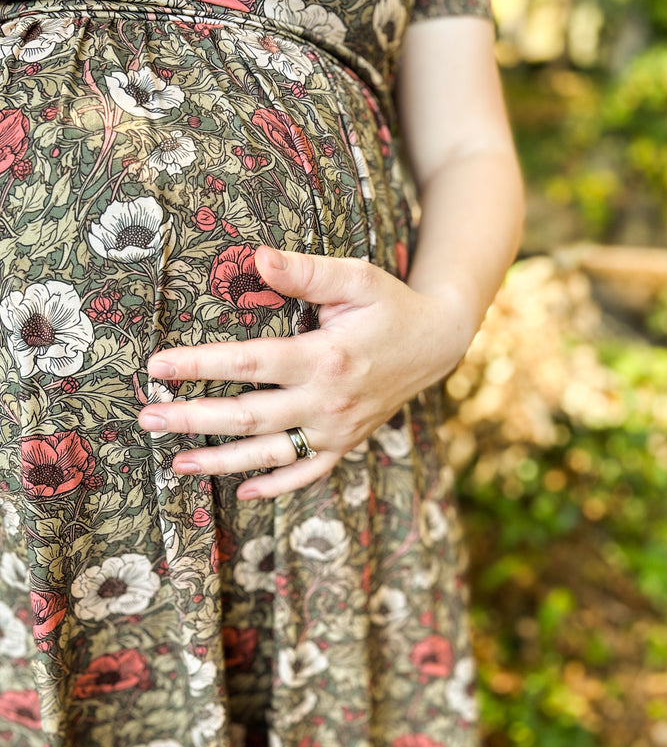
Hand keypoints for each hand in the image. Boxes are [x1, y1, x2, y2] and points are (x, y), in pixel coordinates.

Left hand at [138, 246, 472, 498]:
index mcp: (325, 357)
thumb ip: (306, 271)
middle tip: (148, 417)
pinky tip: (241, 490)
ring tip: (177, 462)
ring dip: (221, 461)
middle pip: (248, 417)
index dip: (199, 366)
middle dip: (193, 419)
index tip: (159, 366)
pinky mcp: (345, 444)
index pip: (249, 363)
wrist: (437, 344)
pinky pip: (307, 473)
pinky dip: (275, 486)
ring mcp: (337, 430)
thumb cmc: (390, 305)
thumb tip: (257, 256)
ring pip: (270, 454)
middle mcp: (328, 401)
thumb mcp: (356, 278)